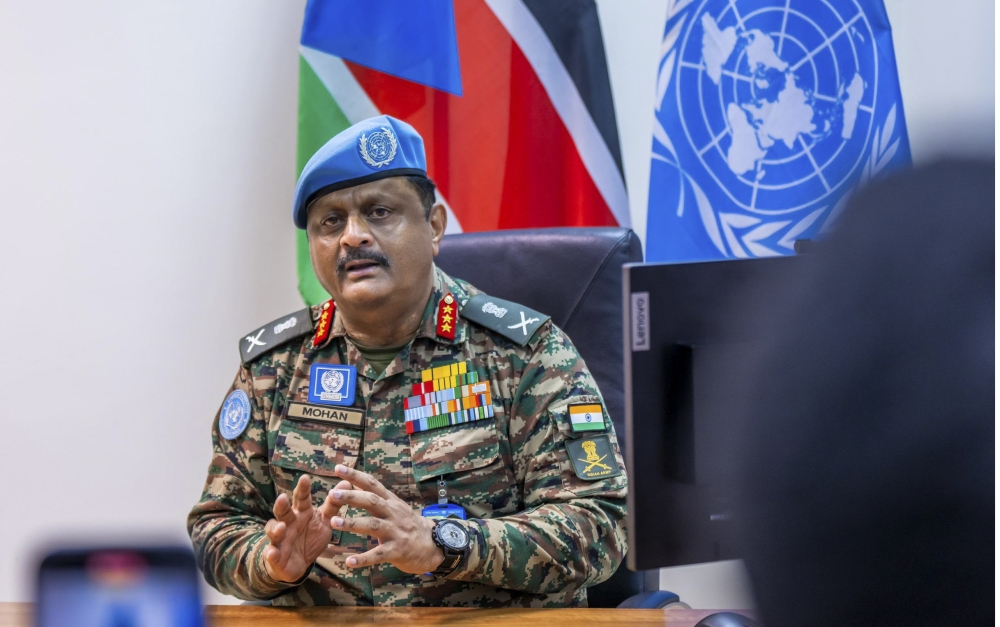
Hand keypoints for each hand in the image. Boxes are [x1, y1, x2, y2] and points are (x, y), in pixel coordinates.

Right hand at [262, 474, 341, 581]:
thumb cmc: (311, 537)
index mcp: (301, 512)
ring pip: (274, 531)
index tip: (305, 478)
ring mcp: (279, 538)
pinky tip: (272, 553)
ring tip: (281, 527)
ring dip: (276, 529)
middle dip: (282, 505)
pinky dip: (271, 553)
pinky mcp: (275, 556)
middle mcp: (288, 522)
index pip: (301, 498)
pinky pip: (272, 554)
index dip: (303, 489)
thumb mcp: (325, 520)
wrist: (298, 563)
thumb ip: (334, 504)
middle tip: (283, 498)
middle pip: (283, 511)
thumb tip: (347, 482)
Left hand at [324, 464, 445, 574]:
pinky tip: (349, 561)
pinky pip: (378, 554)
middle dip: (351, 497)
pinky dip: (363, 558)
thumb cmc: (409, 525)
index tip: (338, 468)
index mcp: (391, 502)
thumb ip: (377, 496)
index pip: (372, 484)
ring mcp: (396, 531)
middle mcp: (393, 513)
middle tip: (332, 494)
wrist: (435, 544)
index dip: (355, 475)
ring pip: (372, 525)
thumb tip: (356, 482)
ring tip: (334, 522)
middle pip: (371, 501)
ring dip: (352, 523)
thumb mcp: (396, 507)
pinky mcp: (397, 550)